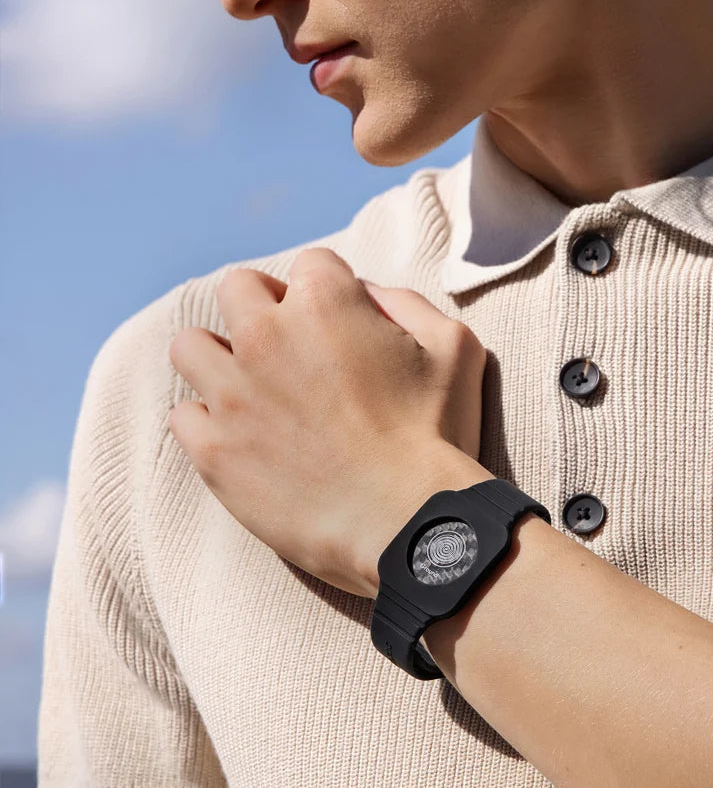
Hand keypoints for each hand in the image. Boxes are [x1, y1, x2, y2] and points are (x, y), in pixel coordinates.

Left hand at [166, 246, 489, 595]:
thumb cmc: (437, 433)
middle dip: (263, 307)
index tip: (343, 323)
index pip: (311, 264)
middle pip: (238, 289)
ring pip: (190, 347)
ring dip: (217, 357)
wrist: (407, 523)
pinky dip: (208, 421)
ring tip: (248, 385)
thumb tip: (365, 295)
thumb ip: (406, 303)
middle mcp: (266, 335)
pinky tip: (242, 436)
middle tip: (290, 345)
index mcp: (324, 301)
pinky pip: (183, 415)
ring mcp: (232, 393)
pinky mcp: (214, 449)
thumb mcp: (454, 346)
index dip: (331, 290)